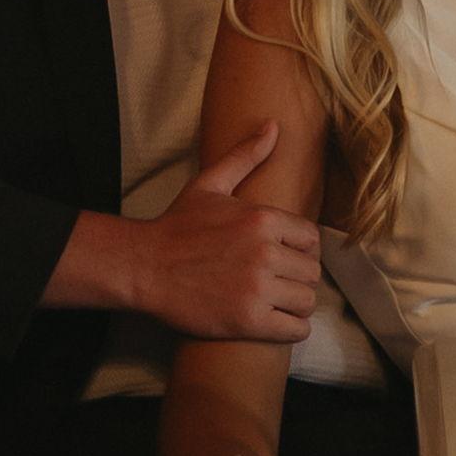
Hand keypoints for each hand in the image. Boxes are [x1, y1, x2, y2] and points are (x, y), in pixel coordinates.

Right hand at [116, 126, 328, 344]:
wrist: (144, 266)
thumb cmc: (176, 227)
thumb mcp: (210, 184)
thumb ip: (245, 156)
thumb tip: (273, 126)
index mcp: (263, 218)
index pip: (312, 240)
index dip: (299, 250)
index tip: (282, 257)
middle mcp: (266, 252)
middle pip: (312, 272)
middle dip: (297, 278)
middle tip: (278, 282)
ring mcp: (258, 288)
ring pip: (308, 301)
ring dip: (295, 304)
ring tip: (276, 302)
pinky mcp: (248, 320)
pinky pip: (295, 329)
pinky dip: (291, 328)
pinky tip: (275, 322)